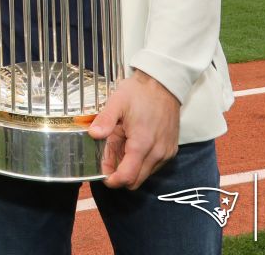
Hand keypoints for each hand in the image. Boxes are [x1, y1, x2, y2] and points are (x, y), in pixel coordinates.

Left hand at [88, 69, 180, 189]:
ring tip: (121, 147)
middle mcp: (157, 153)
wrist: (164, 84)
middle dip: (120, 175)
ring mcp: (166, 152)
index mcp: (142, 143)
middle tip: (108, 159)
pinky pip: (154, 166)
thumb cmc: (140, 92)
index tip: (103, 175)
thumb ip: (105, 120)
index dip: (112, 180)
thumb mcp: (117, 102)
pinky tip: (133, 145)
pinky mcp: (171, 150)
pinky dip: (142, 162)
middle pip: (136, 181)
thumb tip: (93, 134)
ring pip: (145, 174)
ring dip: (131, 168)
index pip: (127, 177)